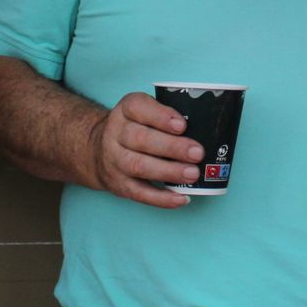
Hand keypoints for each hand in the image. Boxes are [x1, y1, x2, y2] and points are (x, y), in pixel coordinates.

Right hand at [86, 92, 204, 208]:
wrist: (98, 150)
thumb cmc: (136, 128)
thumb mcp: (144, 112)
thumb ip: (168, 116)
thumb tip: (208, 128)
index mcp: (126, 110)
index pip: (138, 108)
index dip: (160, 116)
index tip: (182, 124)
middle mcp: (116, 133)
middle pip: (141, 139)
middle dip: (172, 147)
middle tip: (198, 152)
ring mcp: (115, 160)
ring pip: (138, 166)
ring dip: (168, 171)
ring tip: (193, 174)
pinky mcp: (118, 184)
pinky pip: (139, 193)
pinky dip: (161, 198)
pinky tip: (181, 198)